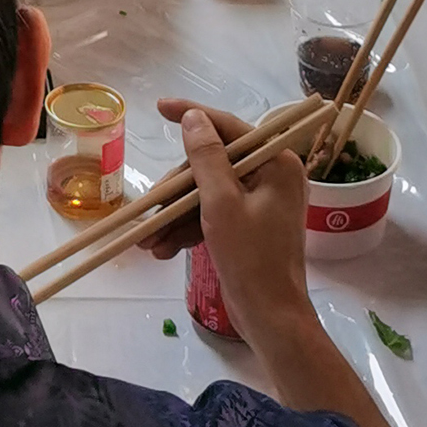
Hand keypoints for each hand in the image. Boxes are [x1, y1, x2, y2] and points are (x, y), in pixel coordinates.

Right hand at [155, 105, 314, 358]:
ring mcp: (260, 202)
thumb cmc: (252, 259)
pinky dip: (189, 228)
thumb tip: (194, 117)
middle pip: (212, 164)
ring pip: (207, 192)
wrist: (272, 319)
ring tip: (149, 240)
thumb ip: (206, 157)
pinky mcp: (249, 226)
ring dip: (177, 215)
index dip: (193, 116)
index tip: (160, 107)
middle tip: (151, 210)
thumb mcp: (221, 204)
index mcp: (276, 164)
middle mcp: (271, 176)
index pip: (229, 127)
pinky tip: (164, 249)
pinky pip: (213, 214)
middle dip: (177, 190)